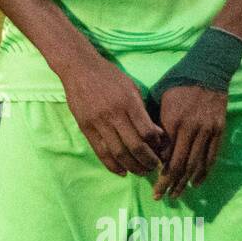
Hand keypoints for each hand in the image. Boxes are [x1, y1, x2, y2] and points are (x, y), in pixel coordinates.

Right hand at [61, 56, 166, 176]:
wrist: (80, 68)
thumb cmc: (109, 76)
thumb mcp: (131, 87)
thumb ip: (142, 111)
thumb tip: (156, 135)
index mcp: (128, 102)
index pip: (147, 132)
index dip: (156, 146)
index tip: (161, 151)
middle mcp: (114, 114)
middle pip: (135, 146)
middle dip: (148, 161)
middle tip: (155, 167)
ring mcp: (98, 122)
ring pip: (118, 152)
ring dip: (132, 166)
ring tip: (141, 171)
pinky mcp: (86, 127)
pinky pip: (100, 151)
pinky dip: (112, 165)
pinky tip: (122, 172)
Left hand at [152, 85, 227, 199]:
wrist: (208, 69)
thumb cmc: (177, 82)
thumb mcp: (158, 98)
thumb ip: (155, 123)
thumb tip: (151, 148)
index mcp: (172, 120)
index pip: (164, 153)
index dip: (157, 170)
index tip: (151, 181)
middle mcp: (191, 128)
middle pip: (179, 164)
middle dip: (168, 183)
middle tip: (159, 196)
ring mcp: (207, 130)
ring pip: (195, 164)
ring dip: (184, 182)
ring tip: (176, 195)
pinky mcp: (219, 130)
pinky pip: (211, 157)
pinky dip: (203, 173)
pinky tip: (195, 183)